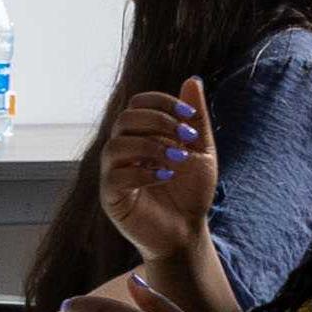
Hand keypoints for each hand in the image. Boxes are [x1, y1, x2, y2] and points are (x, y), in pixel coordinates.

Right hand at [100, 80, 220, 264]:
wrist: (187, 232)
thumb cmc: (191, 192)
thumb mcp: (200, 151)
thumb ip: (196, 119)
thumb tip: (193, 80)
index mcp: (139, 136)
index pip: (138, 104)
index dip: (161, 103)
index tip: (190, 117)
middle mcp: (121, 151)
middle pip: (124, 119)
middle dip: (158, 123)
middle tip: (186, 138)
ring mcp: (112, 174)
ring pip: (115, 146)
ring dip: (150, 147)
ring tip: (176, 160)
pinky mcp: (111, 198)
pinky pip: (115, 177)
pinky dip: (142, 173)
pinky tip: (165, 178)